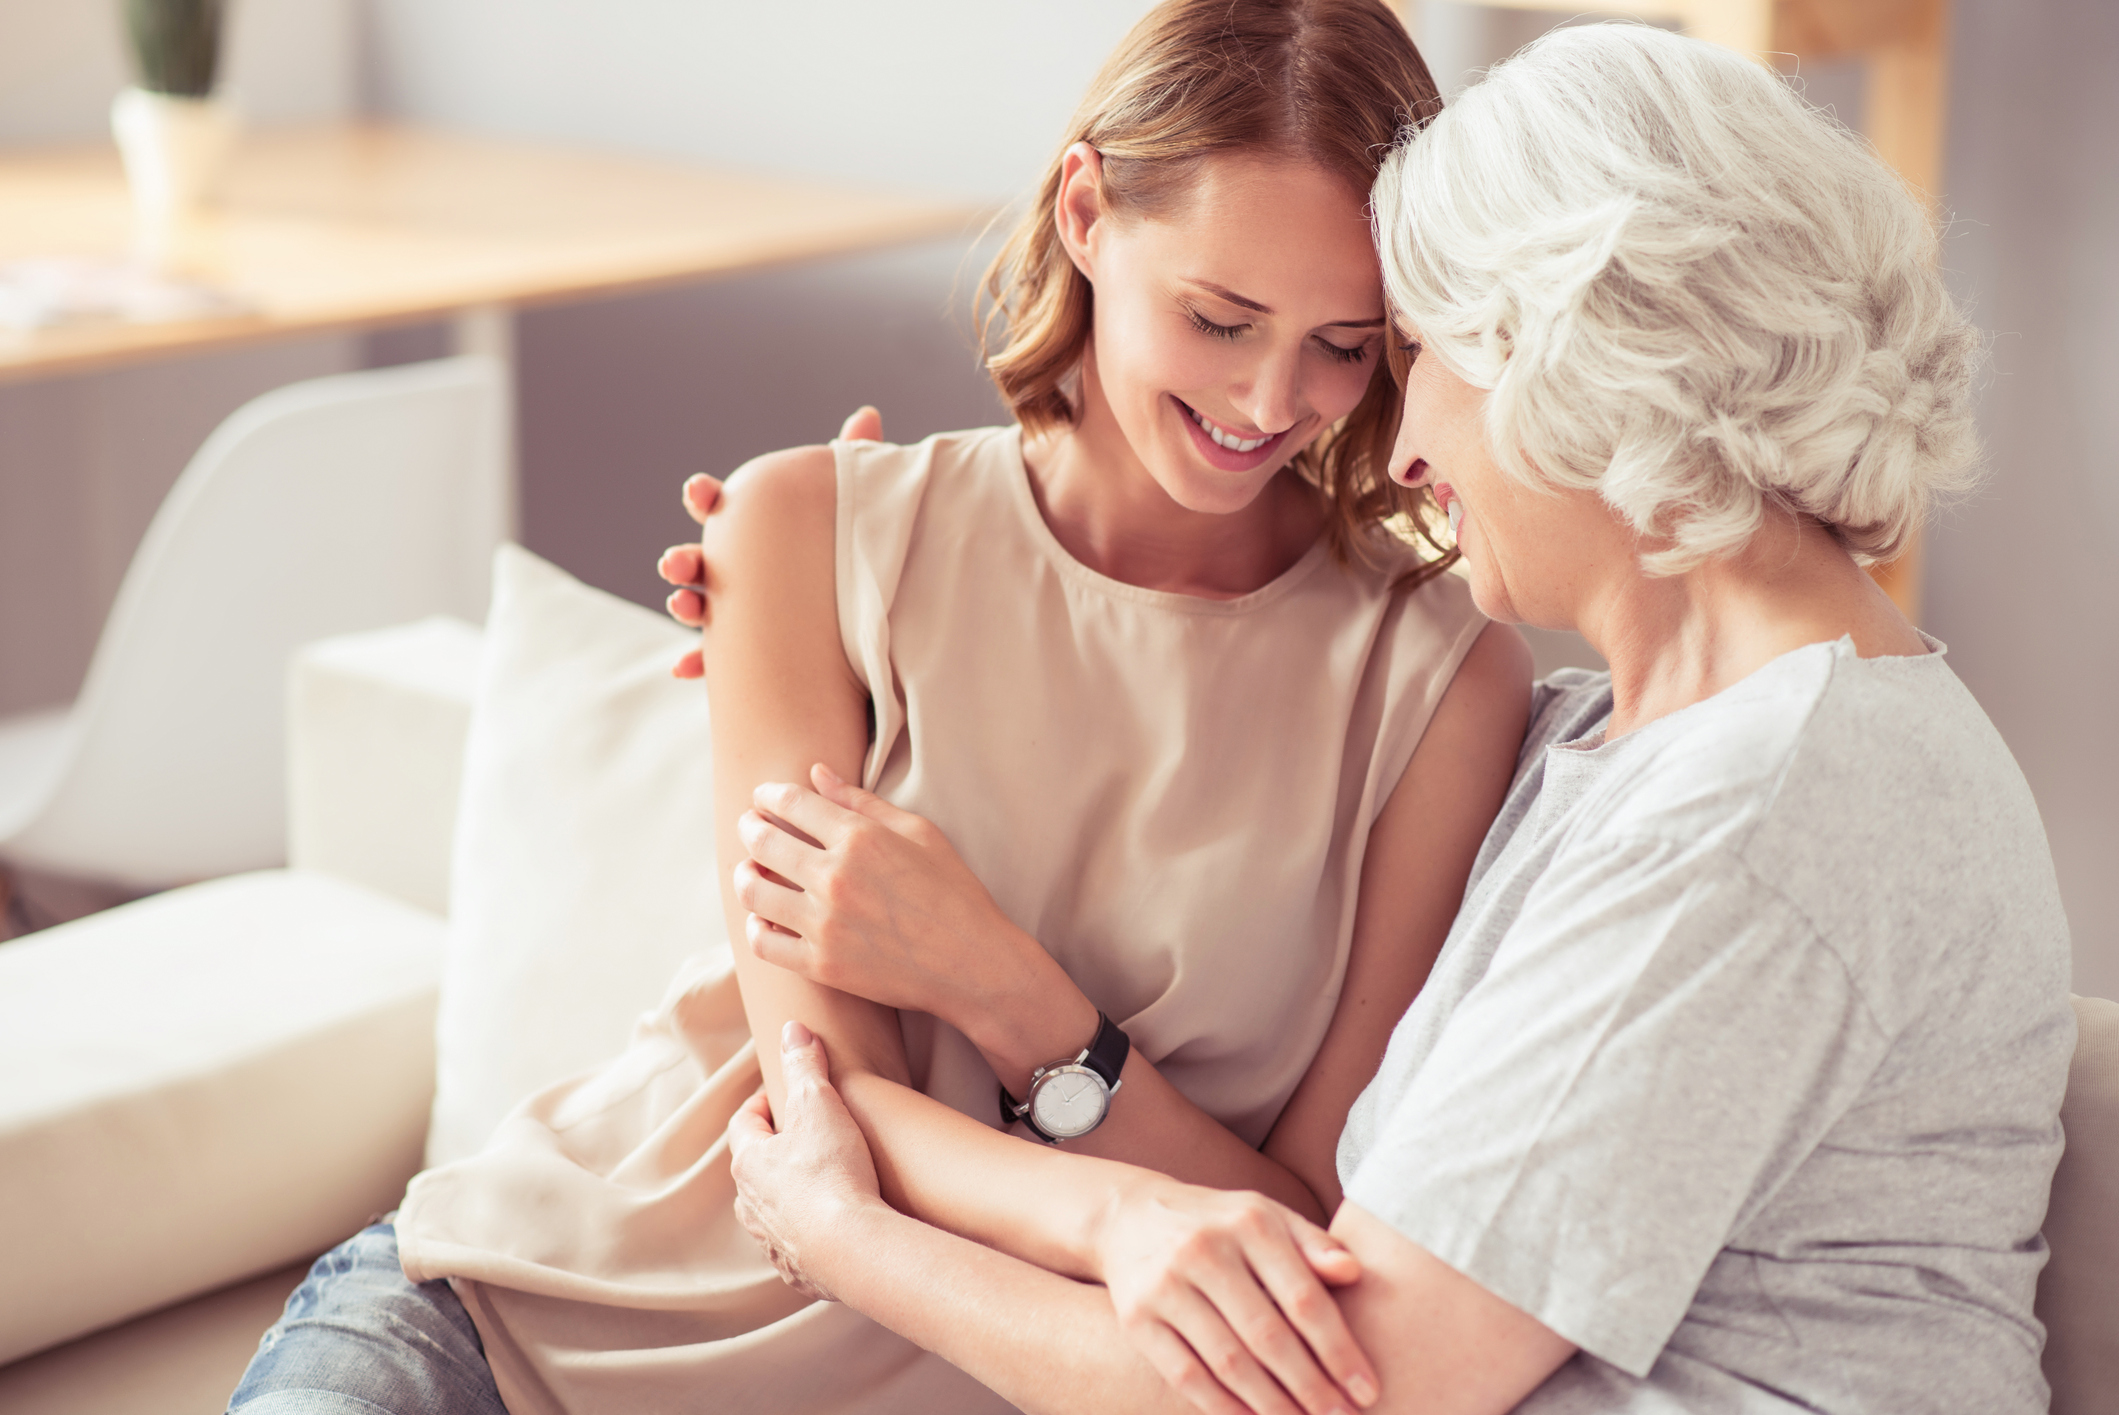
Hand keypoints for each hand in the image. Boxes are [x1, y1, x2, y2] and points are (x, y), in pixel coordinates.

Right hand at [659, 405, 884, 677]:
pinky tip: (683, 668)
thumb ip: (856, 465)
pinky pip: (722, 664)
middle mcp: (745, 568)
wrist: (882, 624)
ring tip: (683, 605)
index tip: (698, 490)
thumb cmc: (859, 555)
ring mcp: (746, 611)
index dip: (707, 497)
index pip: (725, 507)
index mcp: (761, 528)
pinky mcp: (757, 654)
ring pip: (704, 608)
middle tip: (676, 562)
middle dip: (685, 559)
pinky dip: (699, 664)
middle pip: (703, 559)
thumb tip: (868, 416)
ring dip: (685, 604)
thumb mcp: (858, 510)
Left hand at [728, 1020, 884, 1301]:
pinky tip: (830, 1230)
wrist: (851, 1249)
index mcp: (750, 1163)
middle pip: (753, 1170)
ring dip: (786, 1196)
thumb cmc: (833, 1173)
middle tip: (804, 1137)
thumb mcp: (820, 1105)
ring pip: (769, 1211)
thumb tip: (792, 1029)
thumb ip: (805, 1065)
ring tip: (818, 1184)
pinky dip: (806, 1234)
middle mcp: (751, 1205)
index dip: (762, 1105)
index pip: (744, 1124)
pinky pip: (794, 1246)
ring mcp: (771, 1240)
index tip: (783, 1095)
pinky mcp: (797, 1268)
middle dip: (774, 1152)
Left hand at [732, 764, 1060, 1034]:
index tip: (763, 798)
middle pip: (762, 841)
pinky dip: (755, 927)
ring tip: (750, 872)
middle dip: (749, 827)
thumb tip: (816, 772)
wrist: (973, 964)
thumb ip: (862, 801)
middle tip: (750, 826)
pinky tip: (763, 919)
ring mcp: (825, 924)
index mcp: (860, 837)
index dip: (768, 795)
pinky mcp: (821, 965)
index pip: (791, 802)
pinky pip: (764, 943)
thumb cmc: (954, 892)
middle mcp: (835, 877)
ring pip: (753, 892)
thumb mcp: (919, 832)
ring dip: (744, 876)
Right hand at [1092, 1177, 1376, 1414]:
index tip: (1366, 1390)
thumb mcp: (1267, 1217)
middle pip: (1268, 1336)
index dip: (1339, 1351)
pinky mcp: (1137, 1318)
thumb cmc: (1220, 1225)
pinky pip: (1186, 1375)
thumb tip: (1353, 1272)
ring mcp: (1166, 1285)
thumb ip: (1313, 1245)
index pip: (1304, 1298)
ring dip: (1272, 1405)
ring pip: (1228, 1362)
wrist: (1130, 1216)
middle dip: (1311, 1388)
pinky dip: (1222, 1407)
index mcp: (1250, 1223)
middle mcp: (1204, 1250)